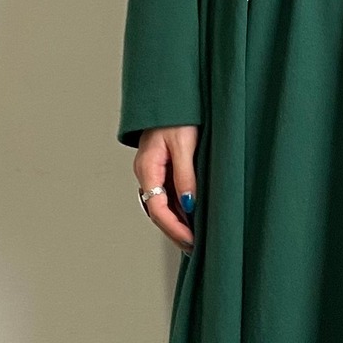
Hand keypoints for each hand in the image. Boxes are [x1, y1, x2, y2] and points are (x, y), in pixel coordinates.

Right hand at [134, 125, 198, 253]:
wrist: (172, 94)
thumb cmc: (178, 115)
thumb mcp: (184, 145)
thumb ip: (186, 175)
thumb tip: (189, 206)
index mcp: (147, 168)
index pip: (157, 208)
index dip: (174, 228)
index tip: (191, 241)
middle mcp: (147, 172)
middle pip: (158, 211)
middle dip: (175, 231)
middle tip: (195, 248)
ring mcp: (153, 170)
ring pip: (162, 204)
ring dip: (178, 221)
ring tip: (195, 238)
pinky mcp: (162, 167)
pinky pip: (168, 193)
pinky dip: (179, 208)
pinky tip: (192, 216)